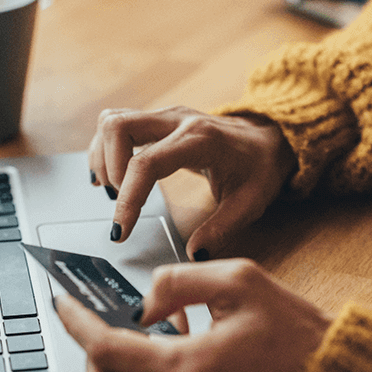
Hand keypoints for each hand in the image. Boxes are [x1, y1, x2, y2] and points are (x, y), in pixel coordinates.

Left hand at [55, 258, 330, 371]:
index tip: (62, 303)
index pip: (106, 350)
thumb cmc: (296, 332)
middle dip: (87, 352)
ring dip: (120, 367)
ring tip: (148, 331)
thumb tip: (142, 304)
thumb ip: (178, 281)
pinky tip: (177, 351)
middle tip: (93, 321)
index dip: (76, 324)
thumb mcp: (241, 280)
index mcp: (190, 367)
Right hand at [89, 106, 296, 259]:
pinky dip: (105, 149)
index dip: (128, 198)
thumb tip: (194, 254)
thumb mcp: (250, 203)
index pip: (147, 163)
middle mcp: (177, 120)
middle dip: (108, 169)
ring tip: (114, 190)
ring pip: (112, 121)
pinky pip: (116, 124)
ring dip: (103, 157)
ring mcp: (165, 116)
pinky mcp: (156, 120)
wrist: (268, 138)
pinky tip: (111, 176)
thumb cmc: (259, 168)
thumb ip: (221, 229)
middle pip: (118, 127)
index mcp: (200, 140)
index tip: (121, 230)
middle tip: (119, 201)